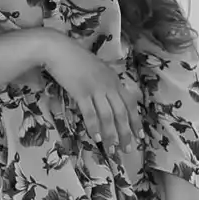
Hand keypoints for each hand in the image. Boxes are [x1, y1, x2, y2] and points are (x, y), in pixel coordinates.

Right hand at [38, 30, 140, 156]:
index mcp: (114, 80)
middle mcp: (109, 85)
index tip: (139, 136)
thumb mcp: (98, 71)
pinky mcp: (81, 92)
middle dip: (125, 133)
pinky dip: (94, 127)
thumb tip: (111, 101)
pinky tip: (97, 138)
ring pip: (108, 116)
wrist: (59, 50)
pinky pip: (90, 113)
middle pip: (121, 113)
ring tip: (112, 149)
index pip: (130, 103)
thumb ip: (106, 84)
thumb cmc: (77, 60)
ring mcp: (95, 89)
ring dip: (111, 134)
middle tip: (127, 149)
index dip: (136, 120)